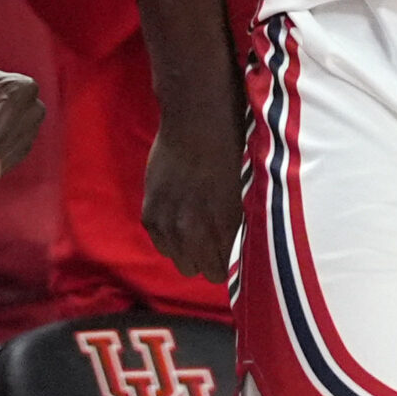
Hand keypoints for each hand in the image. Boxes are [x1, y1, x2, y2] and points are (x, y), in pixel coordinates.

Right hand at [142, 103, 246, 282]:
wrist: (196, 123)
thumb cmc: (231, 152)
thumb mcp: (245, 195)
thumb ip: (240, 228)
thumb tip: (241, 253)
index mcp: (223, 229)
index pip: (224, 272)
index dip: (229, 265)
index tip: (230, 256)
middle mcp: (193, 232)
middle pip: (200, 271)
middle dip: (208, 259)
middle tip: (214, 240)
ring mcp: (168, 224)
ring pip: (179, 261)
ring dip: (187, 249)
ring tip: (196, 226)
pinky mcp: (150, 214)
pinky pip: (161, 244)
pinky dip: (169, 235)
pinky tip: (179, 216)